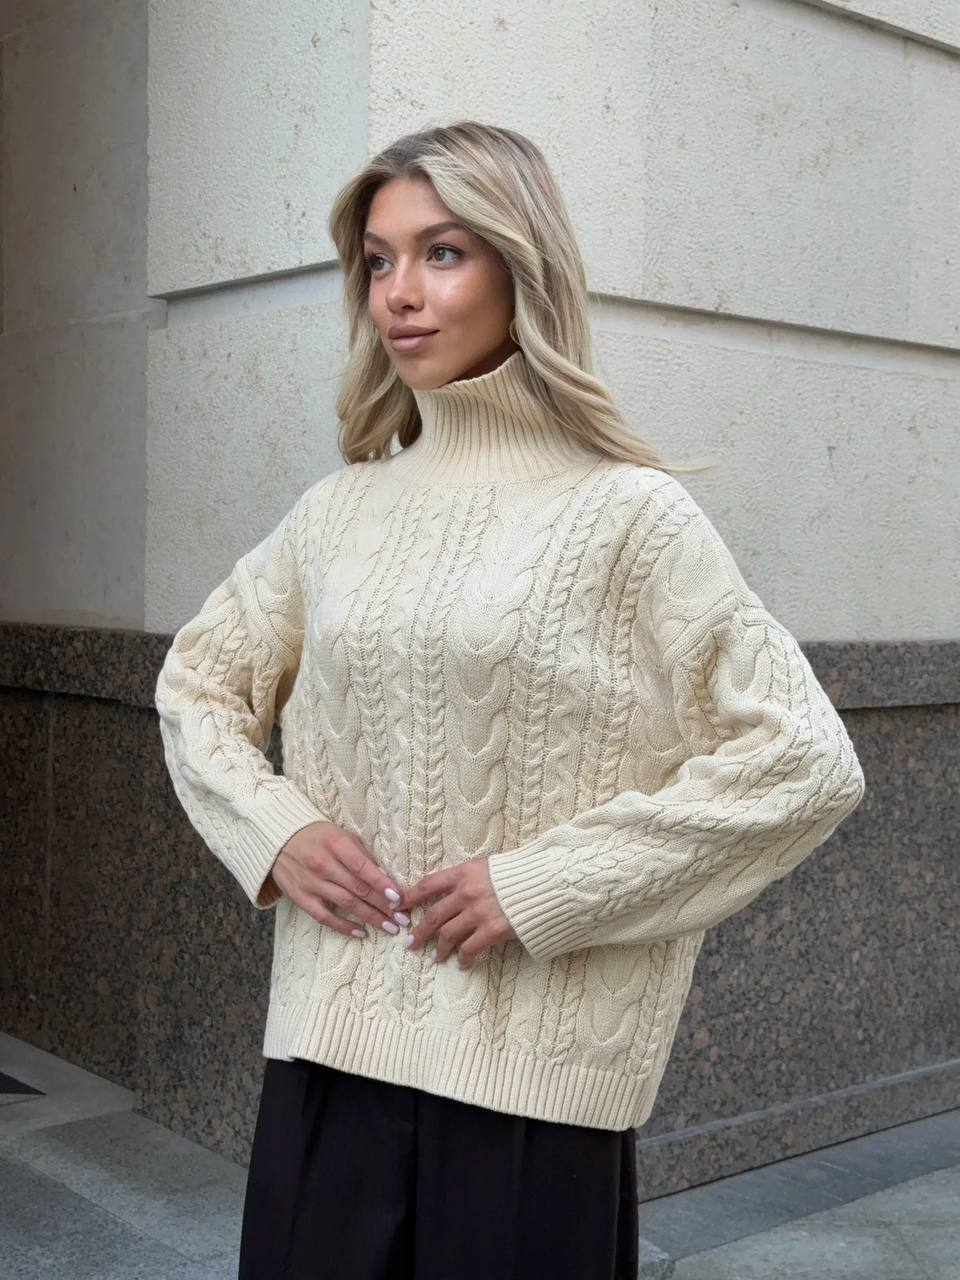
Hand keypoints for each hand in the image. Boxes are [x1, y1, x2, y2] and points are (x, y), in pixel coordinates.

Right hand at [270, 822, 407, 939]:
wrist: (279, 838)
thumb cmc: (318, 835)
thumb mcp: (341, 835)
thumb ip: (362, 854)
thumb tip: (384, 875)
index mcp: (335, 844)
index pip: (362, 867)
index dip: (382, 883)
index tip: (399, 898)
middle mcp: (322, 864)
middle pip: (358, 888)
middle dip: (383, 905)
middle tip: (403, 918)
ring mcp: (310, 882)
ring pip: (345, 903)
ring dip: (370, 917)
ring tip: (389, 927)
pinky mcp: (300, 897)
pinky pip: (324, 916)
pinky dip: (343, 926)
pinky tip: (361, 933)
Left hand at [398, 858, 518, 968]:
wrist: (547, 884)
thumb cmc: (522, 873)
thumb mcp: (491, 866)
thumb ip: (471, 878)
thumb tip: (456, 889)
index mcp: (465, 872)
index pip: (429, 884)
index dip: (411, 897)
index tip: (400, 906)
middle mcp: (467, 892)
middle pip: (434, 915)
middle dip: (420, 931)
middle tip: (411, 942)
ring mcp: (479, 912)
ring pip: (447, 935)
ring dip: (439, 948)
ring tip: (435, 957)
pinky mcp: (492, 930)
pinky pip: (469, 948)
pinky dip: (463, 958)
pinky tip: (462, 964)